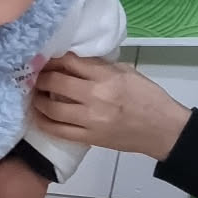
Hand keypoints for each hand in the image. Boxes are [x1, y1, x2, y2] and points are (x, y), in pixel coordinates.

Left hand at [33, 55, 190, 161]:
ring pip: (52, 109)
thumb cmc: (148, 97)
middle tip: (35, 76)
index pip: (70, 63)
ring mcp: (91, 120)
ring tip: (36, 94)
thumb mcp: (127, 72)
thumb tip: (72, 61)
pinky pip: (59, 131)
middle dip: (41, 78)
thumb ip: (100, 66)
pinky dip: (45, 122)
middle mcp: (96, 97)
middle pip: (56, 83)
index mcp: (107, 77)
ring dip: (39, 100)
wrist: (163, 130)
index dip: (52, 60)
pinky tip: (40, 115)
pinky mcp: (89, 138)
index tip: (44, 59)